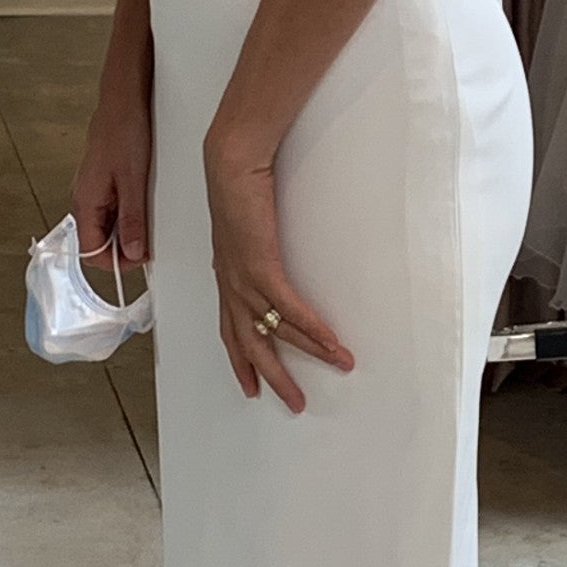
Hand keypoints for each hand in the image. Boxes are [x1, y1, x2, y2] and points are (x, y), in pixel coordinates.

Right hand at [71, 94, 152, 270]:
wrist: (122, 101)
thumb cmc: (124, 132)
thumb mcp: (134, 182)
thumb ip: (132, 220)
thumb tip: (134, 251)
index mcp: (85, 203)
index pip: (91, 253)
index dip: (117, 262)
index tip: (141, 256)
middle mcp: (83, 200)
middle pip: (97, 242)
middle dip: (123, 248)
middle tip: (149, 241)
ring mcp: (91, 192)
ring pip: (104, 227)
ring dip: (125, 231)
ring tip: (147, 219)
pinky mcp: (101, 183)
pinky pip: (110, 211)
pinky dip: (126, 215)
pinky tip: (141, 205)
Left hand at [203, 128, 354, 412]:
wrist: (231, 164)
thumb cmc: (237, 185)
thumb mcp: (242, 224)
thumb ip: (251, 245)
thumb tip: (267, 254)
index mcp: (226, 277)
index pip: (230, 330)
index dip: (241, 361)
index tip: (250, 388)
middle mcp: (231, 285)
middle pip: (251, 344)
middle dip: (273, 376)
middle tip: (295, 402)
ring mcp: (243, 279)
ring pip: (275, 332)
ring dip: (309, 354)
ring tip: (340, 366)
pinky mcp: (260, 266)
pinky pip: (290, 309)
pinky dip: (313, 328)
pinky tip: (332, 342)